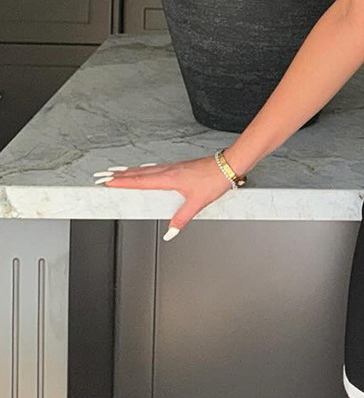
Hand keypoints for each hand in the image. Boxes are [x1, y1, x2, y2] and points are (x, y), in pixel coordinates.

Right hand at [92, 154, 236, 237]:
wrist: (227, 165)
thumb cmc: (214, 179)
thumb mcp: (197, 202)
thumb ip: (182, 218)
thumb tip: (170, 232)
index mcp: (169, 178)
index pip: (139, 181)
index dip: (121, 182)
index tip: (106, 181)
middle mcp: (168, 170)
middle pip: (137, 173)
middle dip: (118, 175)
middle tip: (102, 175)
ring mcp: (173, 167)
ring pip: (145, 169)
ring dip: (129, 171)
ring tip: (116, 172)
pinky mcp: (179, 167)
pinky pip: (155, 168)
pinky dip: (143, 169)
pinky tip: (143, 171)